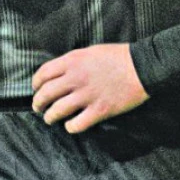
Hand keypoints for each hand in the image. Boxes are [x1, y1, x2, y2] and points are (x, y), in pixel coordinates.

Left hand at [31, 44, 149, 133]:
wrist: (142, 66)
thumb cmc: (119, 56)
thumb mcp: (91, 51)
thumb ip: (74, 62)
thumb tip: (60, 72)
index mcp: (73, 60)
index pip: (43, 73)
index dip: (36, 84)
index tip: (36, 89)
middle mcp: (76, 78)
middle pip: (46, 94)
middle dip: (38, 103)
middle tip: (38, 108)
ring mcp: (87, 95)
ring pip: (57, 111)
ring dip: (50, 117)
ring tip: (50, 119)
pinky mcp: (99, 110)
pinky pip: (76, 124)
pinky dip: (70, 127)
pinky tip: (71, 126)